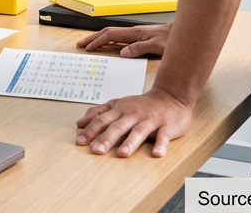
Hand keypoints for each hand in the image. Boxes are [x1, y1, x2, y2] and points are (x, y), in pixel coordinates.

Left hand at [75, 88, 191, 157]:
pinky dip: (161, 145)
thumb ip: (99, 113)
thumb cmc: (141, 105)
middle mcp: (133, 114)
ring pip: (139, 131)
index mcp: (119, 109)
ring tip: (122, 154)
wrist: (170, 97)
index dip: (91, 130)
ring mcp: (150, 120)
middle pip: (118, 126)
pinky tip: (156, 153)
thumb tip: (79, 124)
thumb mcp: (117, 105)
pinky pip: (164, 136)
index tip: (80, 141)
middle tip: (96, 150)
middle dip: (106, 138)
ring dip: (130, 142)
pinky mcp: (167, 126)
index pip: (102, 119)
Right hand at [78, 24, 169, 57]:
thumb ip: (140, 48)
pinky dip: (110, 41)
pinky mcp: (141, 37)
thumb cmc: (174, 38)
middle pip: (108, 33)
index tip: (87, 47)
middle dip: (93, 38)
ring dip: (100, 39)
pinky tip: (110, 46)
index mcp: (135, 33)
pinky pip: (120, 38)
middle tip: (81, 44)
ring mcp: (136, 34)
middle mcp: (133, 32)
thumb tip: (122, 52)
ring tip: (91, 45)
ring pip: (113, 35)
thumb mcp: (158, 46)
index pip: (110, 35)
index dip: (97, 41)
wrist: (185, 32)